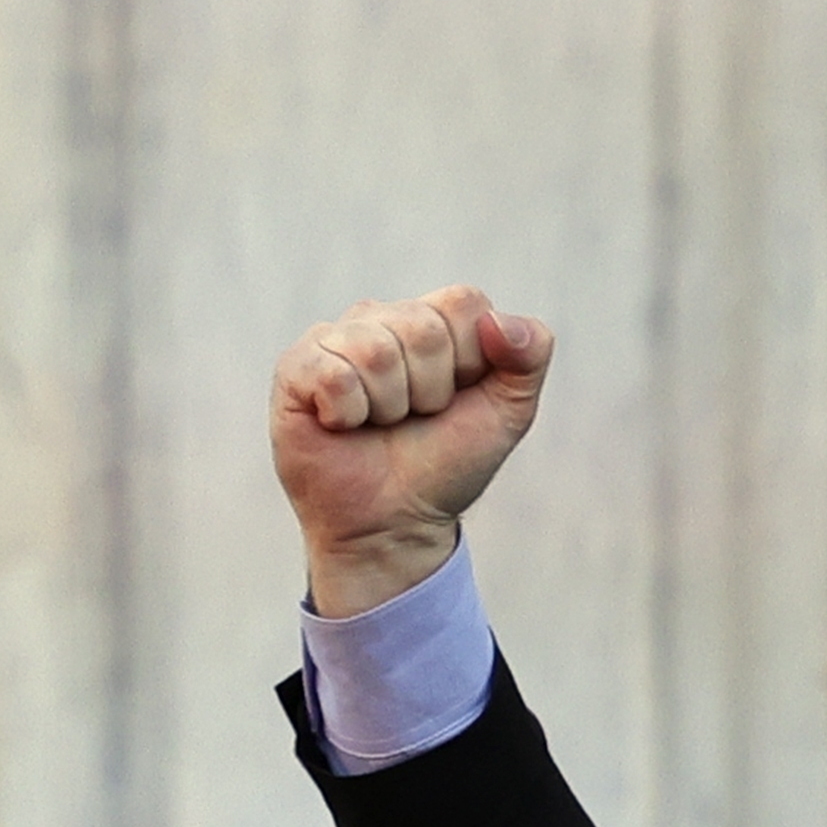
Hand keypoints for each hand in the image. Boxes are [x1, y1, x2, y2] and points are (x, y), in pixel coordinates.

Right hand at [271, 286, 555, 615]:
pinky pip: (333, 374)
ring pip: (376, 351)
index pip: (464, 303)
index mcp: (433, 320)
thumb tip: (497, 321)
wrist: (395, 522)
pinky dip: (349, 414)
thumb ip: (531, 356)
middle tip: (416, 418)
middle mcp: (381, 319)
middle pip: (423, 328)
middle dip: (431, 391)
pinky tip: (343, 426)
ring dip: (390, 407)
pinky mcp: (296, 367)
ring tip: (380, 424)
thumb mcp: (509, 413)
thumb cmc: (446, 463)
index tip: (456, 399)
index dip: (470, 362)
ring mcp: (335, 338)